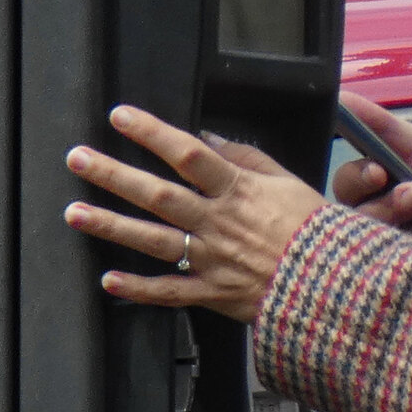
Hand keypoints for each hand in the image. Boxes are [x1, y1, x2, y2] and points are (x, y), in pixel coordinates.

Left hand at [63, 105, 327, 322]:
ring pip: (153, 240)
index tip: (120, 117)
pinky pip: (170, 292)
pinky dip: (138, 289)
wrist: (336, 288)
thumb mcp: (288, 182)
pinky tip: (108, 280)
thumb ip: (246, 159)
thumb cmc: (316, 232)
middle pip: (157, 195)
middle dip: (114, 175)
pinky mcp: (213, 294)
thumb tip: (209, 138)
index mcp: (238, 191)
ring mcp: (212, 260)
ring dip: (111, 225)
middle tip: (77, 159)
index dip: (152, 133)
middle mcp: (218, 223)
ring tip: (75, 213)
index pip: (188, 154)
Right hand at [330, 92, 411, 264]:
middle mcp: (376, 228)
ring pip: (388, 253)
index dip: (359, 180)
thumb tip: (343, 96)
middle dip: (391, 205)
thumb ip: (383, 125)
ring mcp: (397, 261)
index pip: (345, 186)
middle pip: (361, 222)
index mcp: (370, 193)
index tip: (380, 172)